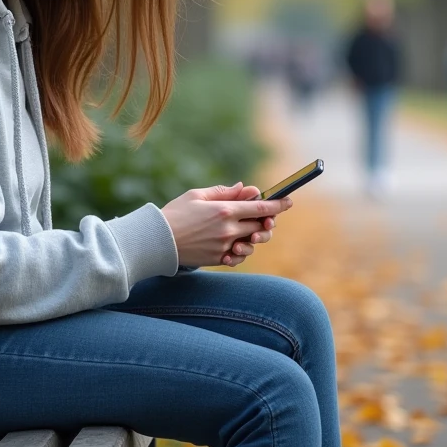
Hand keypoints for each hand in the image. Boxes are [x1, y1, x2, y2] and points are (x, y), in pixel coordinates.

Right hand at [161, 182, 292, 268]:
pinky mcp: (218, 259)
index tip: (288, 202)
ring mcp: (224, 246)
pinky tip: (236, 244)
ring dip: (255, 237)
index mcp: (225, 210)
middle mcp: (228, 229)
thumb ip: (224, 192)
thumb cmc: (175, 213)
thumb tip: (245, 188)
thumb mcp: (197, 195)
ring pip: (252, 243)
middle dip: (267, 221)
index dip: (277, 205)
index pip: (260, 207)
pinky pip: (239, 256)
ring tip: (251, 232)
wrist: (158, 241)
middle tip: (266, 217)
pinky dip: (242, 250)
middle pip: (261, 226)